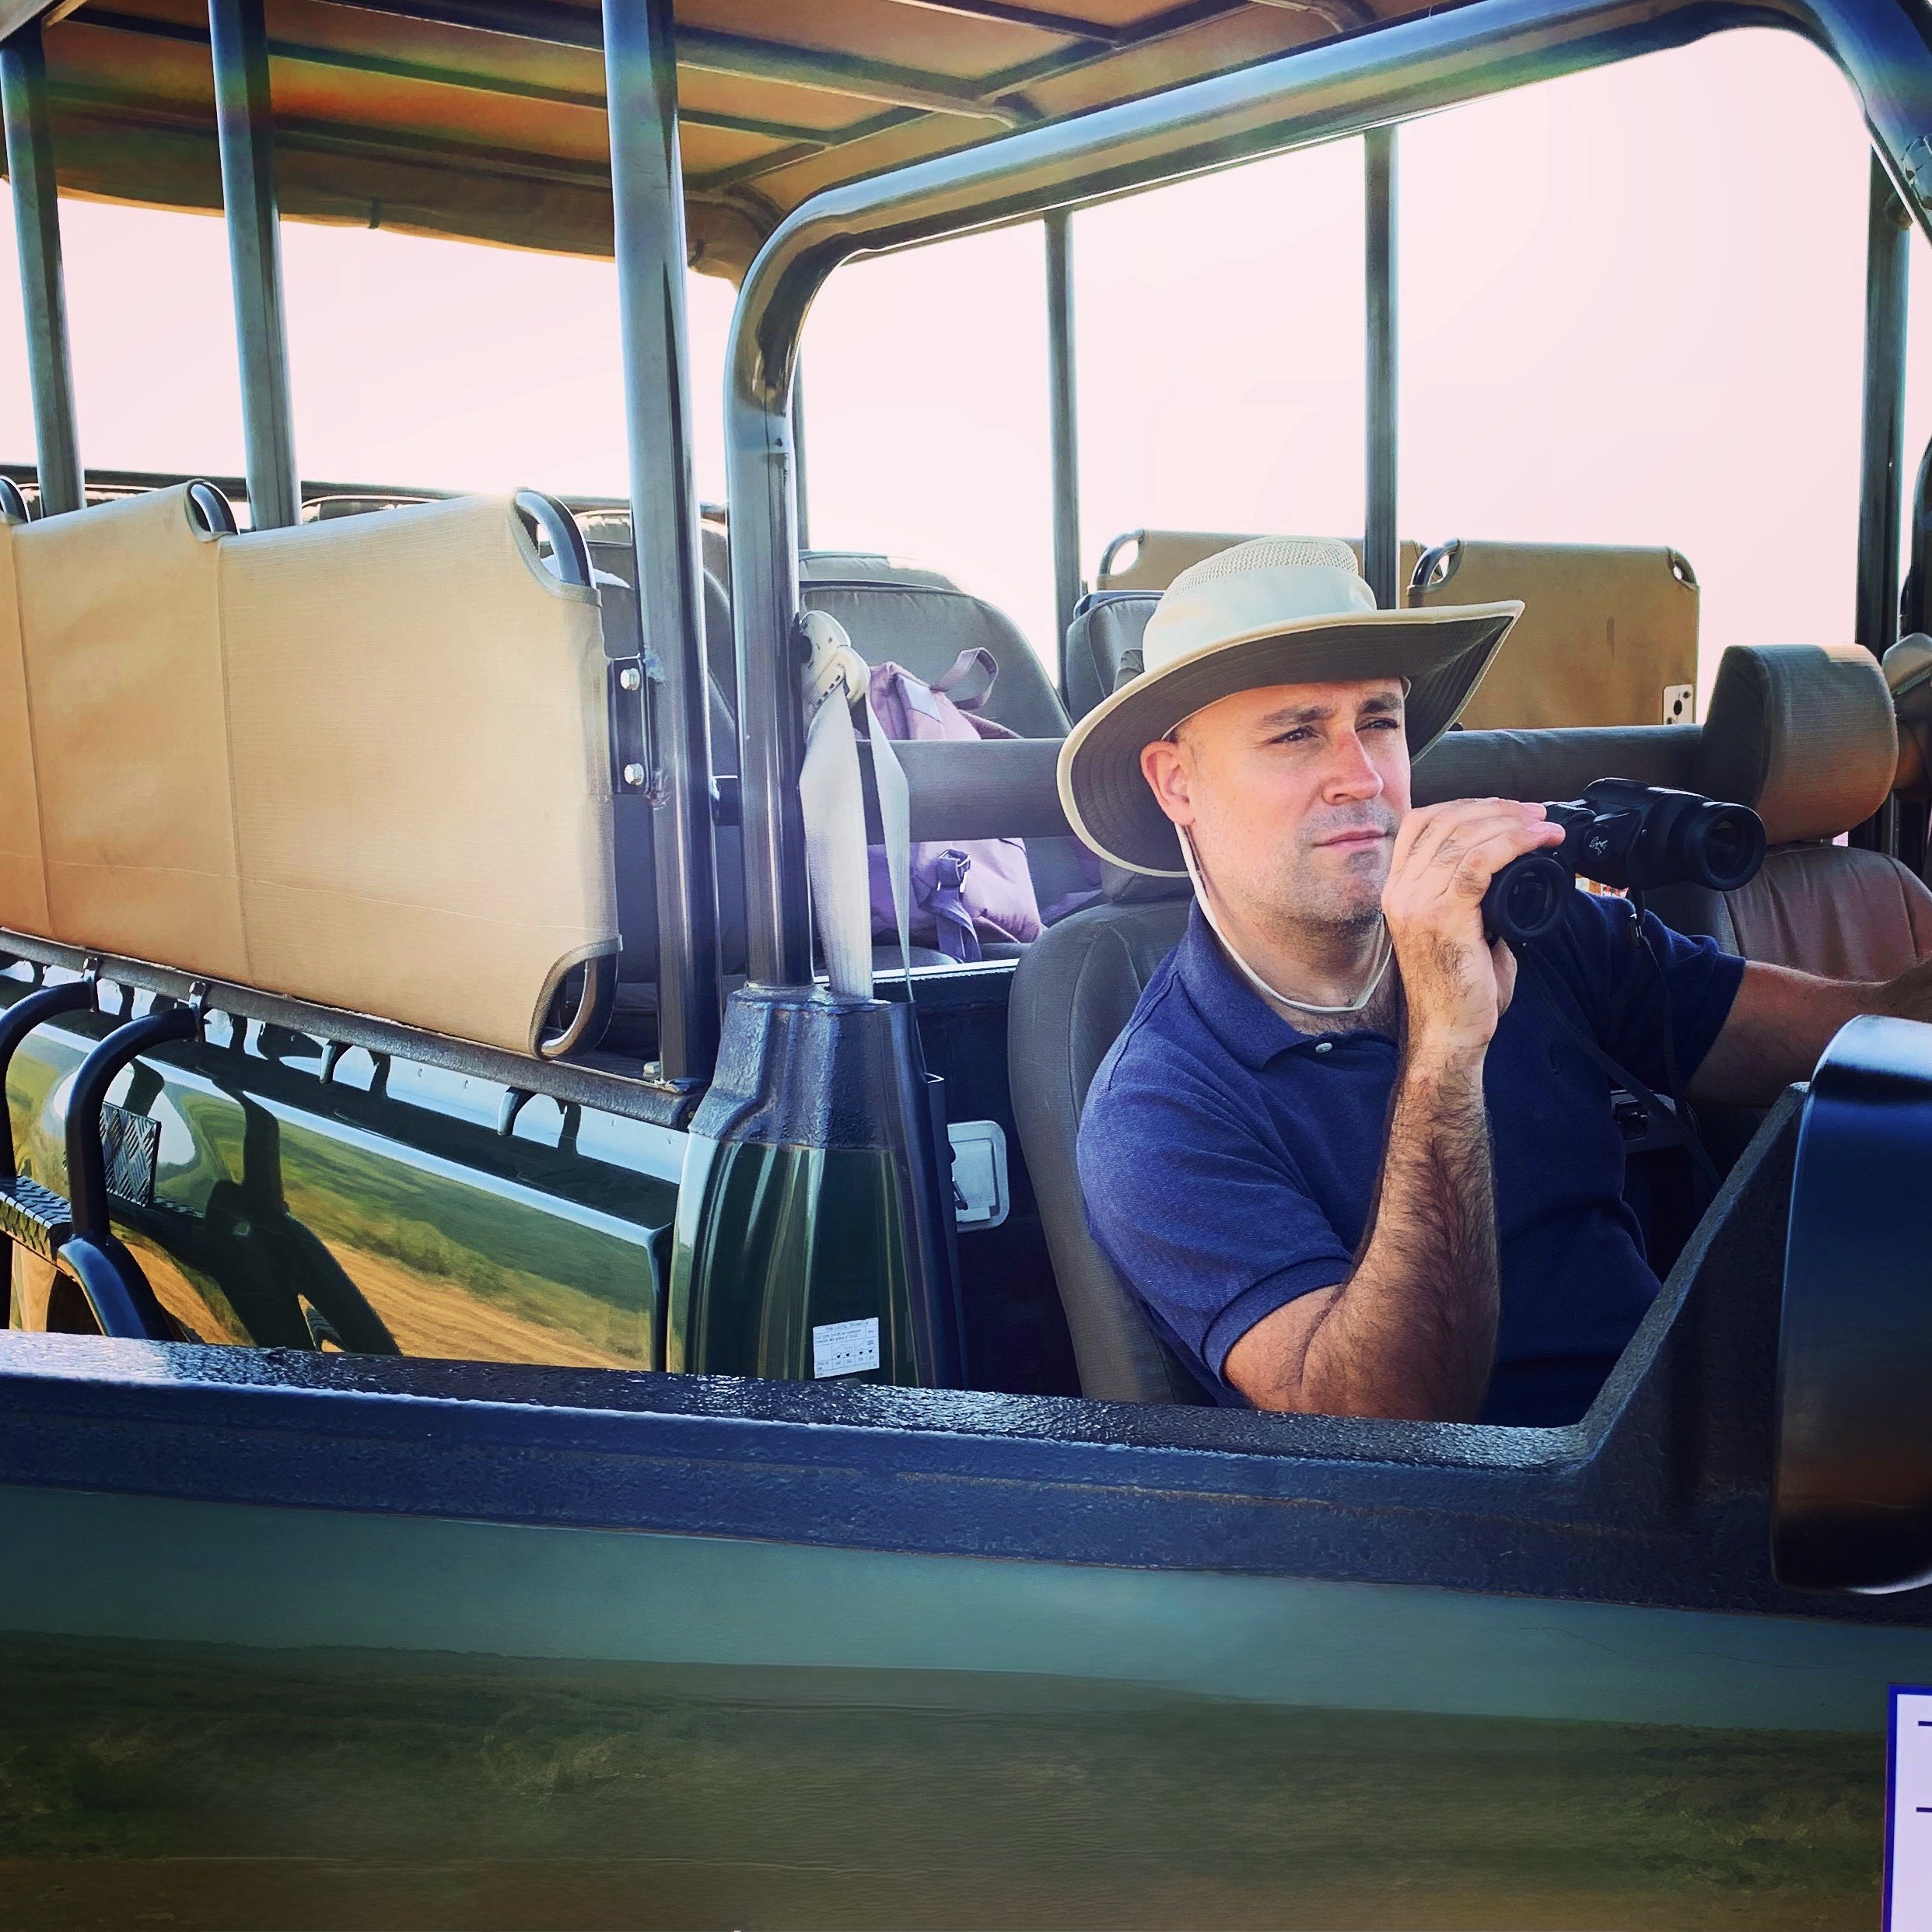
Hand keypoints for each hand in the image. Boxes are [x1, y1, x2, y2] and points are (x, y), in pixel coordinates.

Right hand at [1382, 798, 1565, 1063]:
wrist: (1448, 1033)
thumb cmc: (1458, 991)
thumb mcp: (1456, 930)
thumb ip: (1470, 897)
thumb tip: (1509, 873)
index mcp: (1397, 891)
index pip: (1421, 823)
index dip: (1465, 806)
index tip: (1506, 810)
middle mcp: (1400, 891)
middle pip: (1443, 820)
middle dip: (1495, 808)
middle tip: (1534, 813)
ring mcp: (1417, 902)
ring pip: (1463, 835)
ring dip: (1510, 822)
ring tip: (1543, 825)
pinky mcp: (1443, 916)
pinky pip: (1479, 861)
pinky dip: (1514, 842)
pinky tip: (1539, 840)